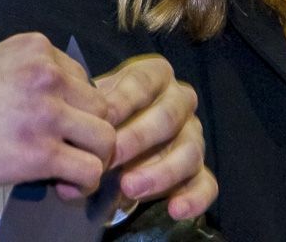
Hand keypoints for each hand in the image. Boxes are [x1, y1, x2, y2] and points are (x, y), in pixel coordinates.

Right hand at [0, 32, 116, 198]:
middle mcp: (46, 72)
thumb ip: (33, 80)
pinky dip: (83, 184)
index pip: (85, 79)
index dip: (75, 111)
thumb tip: (67, 111)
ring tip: (67, 173)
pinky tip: (61, 187)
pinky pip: (90, 169)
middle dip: (88, 135)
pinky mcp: (38, 150)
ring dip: (93, 160)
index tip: (55, 131)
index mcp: (35, 48)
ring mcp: (45, 110)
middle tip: (66, 156)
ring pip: (106, 138)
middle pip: (103, 107)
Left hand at [94, 55, 216, 219]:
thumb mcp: (95, 107)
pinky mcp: (198, 170)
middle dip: (138, 137)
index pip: (144, 82)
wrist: (111, 143)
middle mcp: (180, 101)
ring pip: (189, 151)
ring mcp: (193, 135)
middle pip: (168, 116)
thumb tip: (78, 139)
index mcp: (156, 76)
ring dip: (160, 172)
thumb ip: (90, 117)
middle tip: (111, 156)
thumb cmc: (102, 118)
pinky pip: (207, 183)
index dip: (124, 100)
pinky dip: (194, 198)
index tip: (103, 119)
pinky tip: (175, 210)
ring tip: (130, 188)